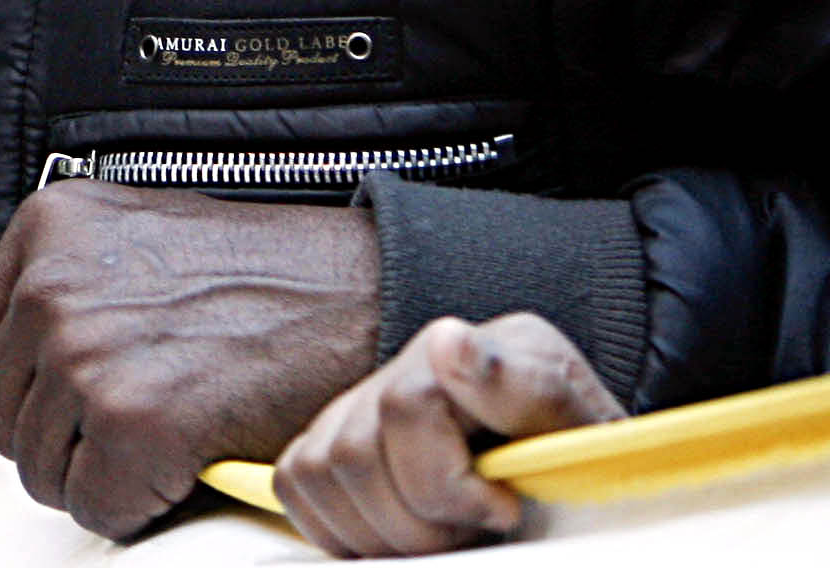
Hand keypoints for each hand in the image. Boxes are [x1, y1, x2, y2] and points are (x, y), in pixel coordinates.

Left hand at [0, 181, 381, 541]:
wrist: (360, 296)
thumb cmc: (266, 275)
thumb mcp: (141, 238)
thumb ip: (74, 284)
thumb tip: (30, 363)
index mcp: (47, 230)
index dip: (30, 386)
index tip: (75, 399)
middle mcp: (48, 286)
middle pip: (3, 413)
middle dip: (62, 439)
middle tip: (130, 435)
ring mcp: (83, 354)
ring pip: (40, 469)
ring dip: (97, 477)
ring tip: (163, 449)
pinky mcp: (129, 422)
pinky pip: (94, 507)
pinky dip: (136, 509)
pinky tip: (182, 472)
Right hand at [277, 314, 620, 555]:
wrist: (553, 450)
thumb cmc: (568, 447)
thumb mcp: (580, 424)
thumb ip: (533, 390)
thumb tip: (452, 345)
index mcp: (473, 353)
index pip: (417, 398)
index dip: (450, 460)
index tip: (497, 490)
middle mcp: (406, 365)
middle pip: (359, 454)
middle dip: (420, 521)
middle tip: (477, 532)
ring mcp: (360, 398)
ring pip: (322, 471)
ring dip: (382, 530)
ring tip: (442, 532)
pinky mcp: (328, 435)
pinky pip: (296, 480)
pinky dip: (338, 524)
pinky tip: (397, 529)